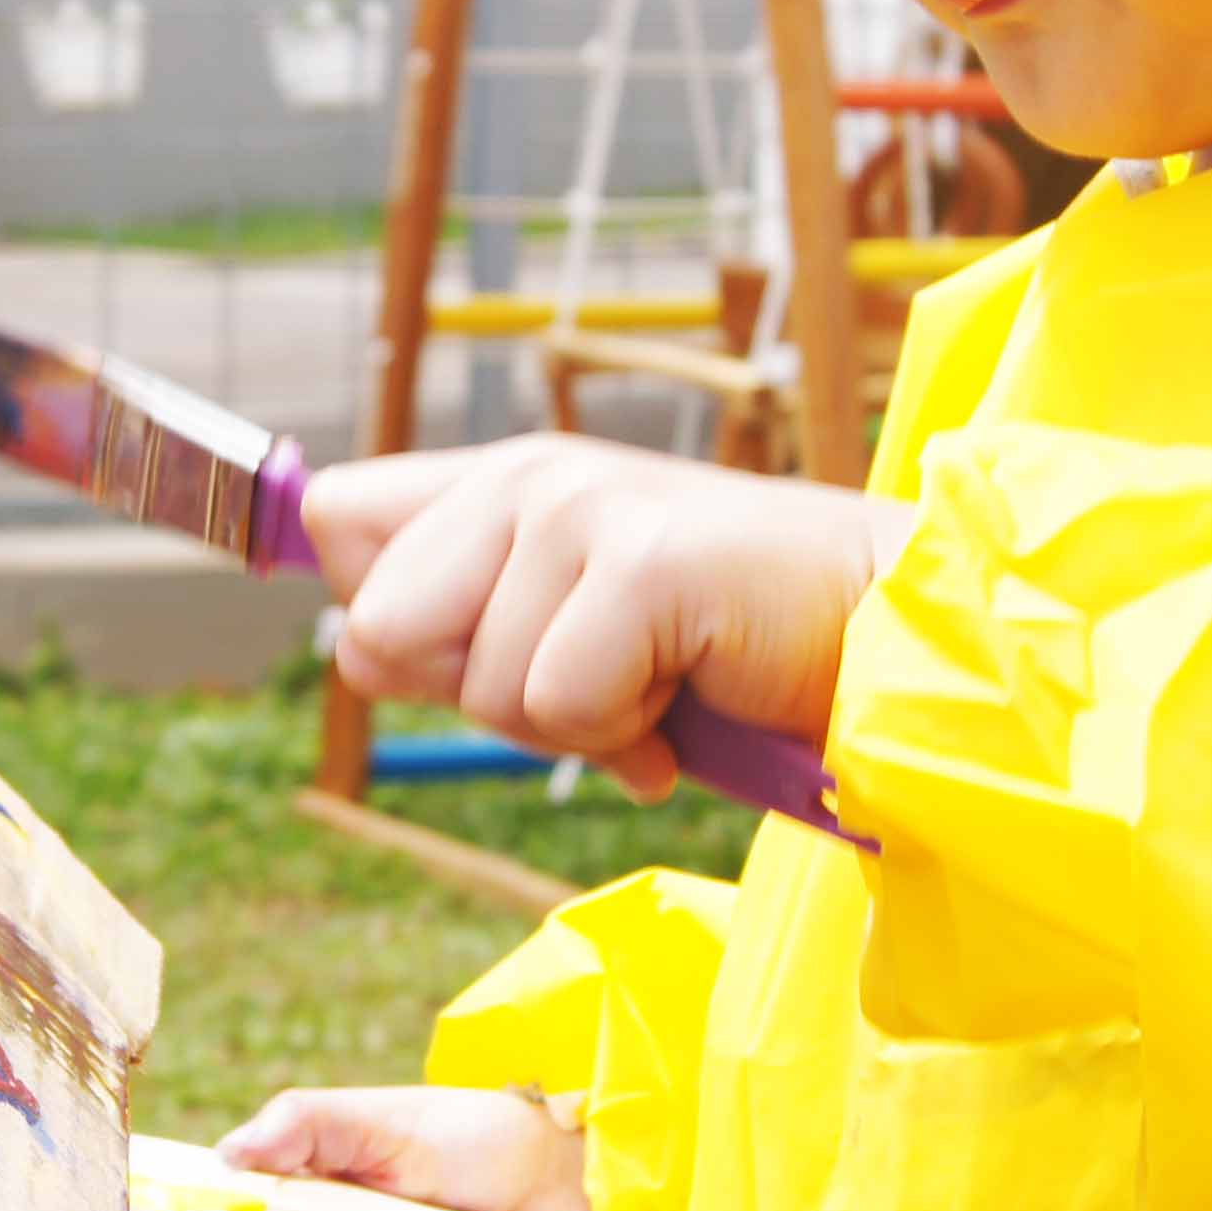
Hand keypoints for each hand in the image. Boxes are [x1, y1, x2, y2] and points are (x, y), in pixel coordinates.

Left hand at [301, 439, 909, 801]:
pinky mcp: (641, 561)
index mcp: (502, 479)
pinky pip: (561, 703)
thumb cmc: (724, 644)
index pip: (335, 515)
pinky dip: (628, 735)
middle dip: (480, 693)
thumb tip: (355, 648)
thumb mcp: (568, 634)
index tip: (446, 652)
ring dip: (578, 724)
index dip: (367, 608)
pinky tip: (690, 692)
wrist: (876, 629)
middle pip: (380, 626)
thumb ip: (460, 629)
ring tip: (663, 682)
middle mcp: (531, 474)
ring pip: (482, 687)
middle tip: (590, 682)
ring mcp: (583, 508)